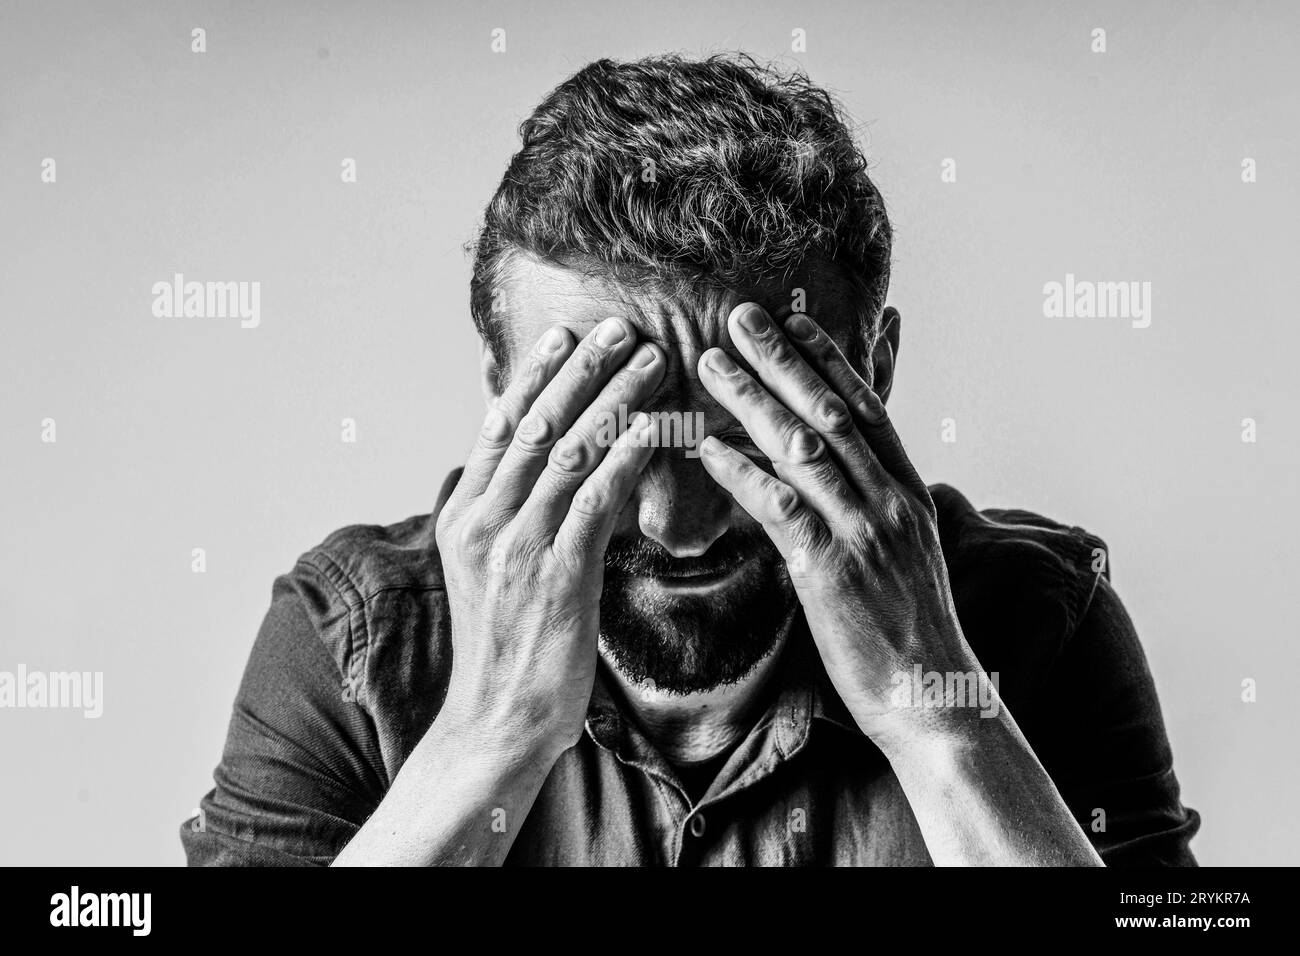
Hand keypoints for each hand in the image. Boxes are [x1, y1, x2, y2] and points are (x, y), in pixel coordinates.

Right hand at [435, 317, 662, 765]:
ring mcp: (516, 546)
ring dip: (615, 398)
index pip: (500, 427)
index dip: (534, 377)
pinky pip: (596, 499)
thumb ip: (505, 516)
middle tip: (619, 327)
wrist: (495, 724)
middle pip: (536, 425)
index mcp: (463, 515)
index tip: (566, 338)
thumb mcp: (489, 572)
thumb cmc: (504, 649)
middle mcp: (482, 521)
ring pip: (569, 452)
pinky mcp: (556, 575)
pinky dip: (627, 455)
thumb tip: (533, 470)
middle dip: (581, 371)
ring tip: (652, 360)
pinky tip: (655, 426)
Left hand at [697, 303, 981, 749]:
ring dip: (753, 399)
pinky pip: (781, 507)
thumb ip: (874, 508)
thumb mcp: (906, 555)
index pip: (867, 407)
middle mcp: (890, 500)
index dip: (828, 359)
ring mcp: (865, 532)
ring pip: (804, 447)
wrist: (933, 696)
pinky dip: (742, 471)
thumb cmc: (911, 632)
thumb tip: (841, 478)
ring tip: (710, 363)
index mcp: (909, 492)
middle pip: (830, 411)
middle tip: (738, 317)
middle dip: (782, 359)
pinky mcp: (832, 570)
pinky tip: (709, 445)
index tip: (793, 319)